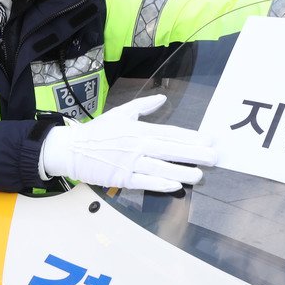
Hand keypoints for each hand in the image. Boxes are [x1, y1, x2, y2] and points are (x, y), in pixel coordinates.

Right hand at [39, 95, 216, 192]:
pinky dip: (160, 183)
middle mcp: (136, 146)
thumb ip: (143, 107)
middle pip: (170, 149)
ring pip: (160, 167)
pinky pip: (144, 181)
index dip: (190, 136)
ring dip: (181, 171)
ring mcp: (129, 163)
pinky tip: (175, 186)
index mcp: (138, 129)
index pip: (169, 132)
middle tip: (213, 157)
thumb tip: (162, 98)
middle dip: (194, 153)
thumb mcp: (120, 114)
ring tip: (199, 175)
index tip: (208, 139)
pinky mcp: (122, 178)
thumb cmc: (97, 132)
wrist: (72, 149)